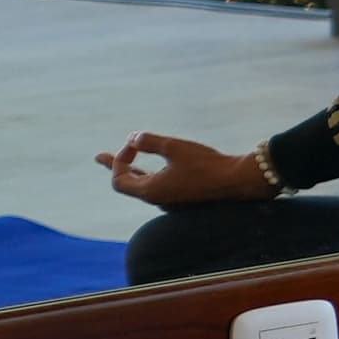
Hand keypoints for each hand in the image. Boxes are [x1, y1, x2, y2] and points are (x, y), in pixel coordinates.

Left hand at [97, 132, 271, 207]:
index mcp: (152, 191)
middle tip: (98, 156)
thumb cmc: (208, 165)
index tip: (135, 144)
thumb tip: (132, 138)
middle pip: (128, 184)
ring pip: (145, 185)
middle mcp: (159, 200)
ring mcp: (172, 201)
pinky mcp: (185, 198)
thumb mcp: (175, 147)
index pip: (119, 179)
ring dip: (134, 170)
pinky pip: (160, 186)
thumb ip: (149, 141)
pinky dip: (151, 174)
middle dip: (117, 165)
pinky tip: (155, 168)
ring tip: (127, 159)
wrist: (240, 181)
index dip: (118, 160)